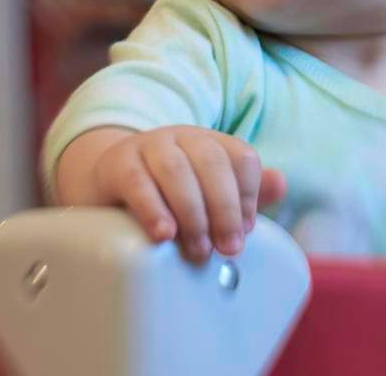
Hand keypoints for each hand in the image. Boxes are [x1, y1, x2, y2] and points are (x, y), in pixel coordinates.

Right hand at [59, 126, 287, 263]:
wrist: (104, 187)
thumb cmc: (165, 195)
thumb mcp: (206, 193)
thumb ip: (244, 192)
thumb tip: (280, 184)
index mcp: (208, 142)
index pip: (241, 157)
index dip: (249, 196)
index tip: (246, 231)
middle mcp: (180, 137)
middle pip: (212, 161)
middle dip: (225, 209)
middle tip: (227, 248)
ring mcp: (146, 146)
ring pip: (176, 170)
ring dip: (193, 214)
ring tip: (197, 249)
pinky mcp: (117, 164)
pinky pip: (138, 182)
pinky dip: (154, 209)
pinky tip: (163, 234)